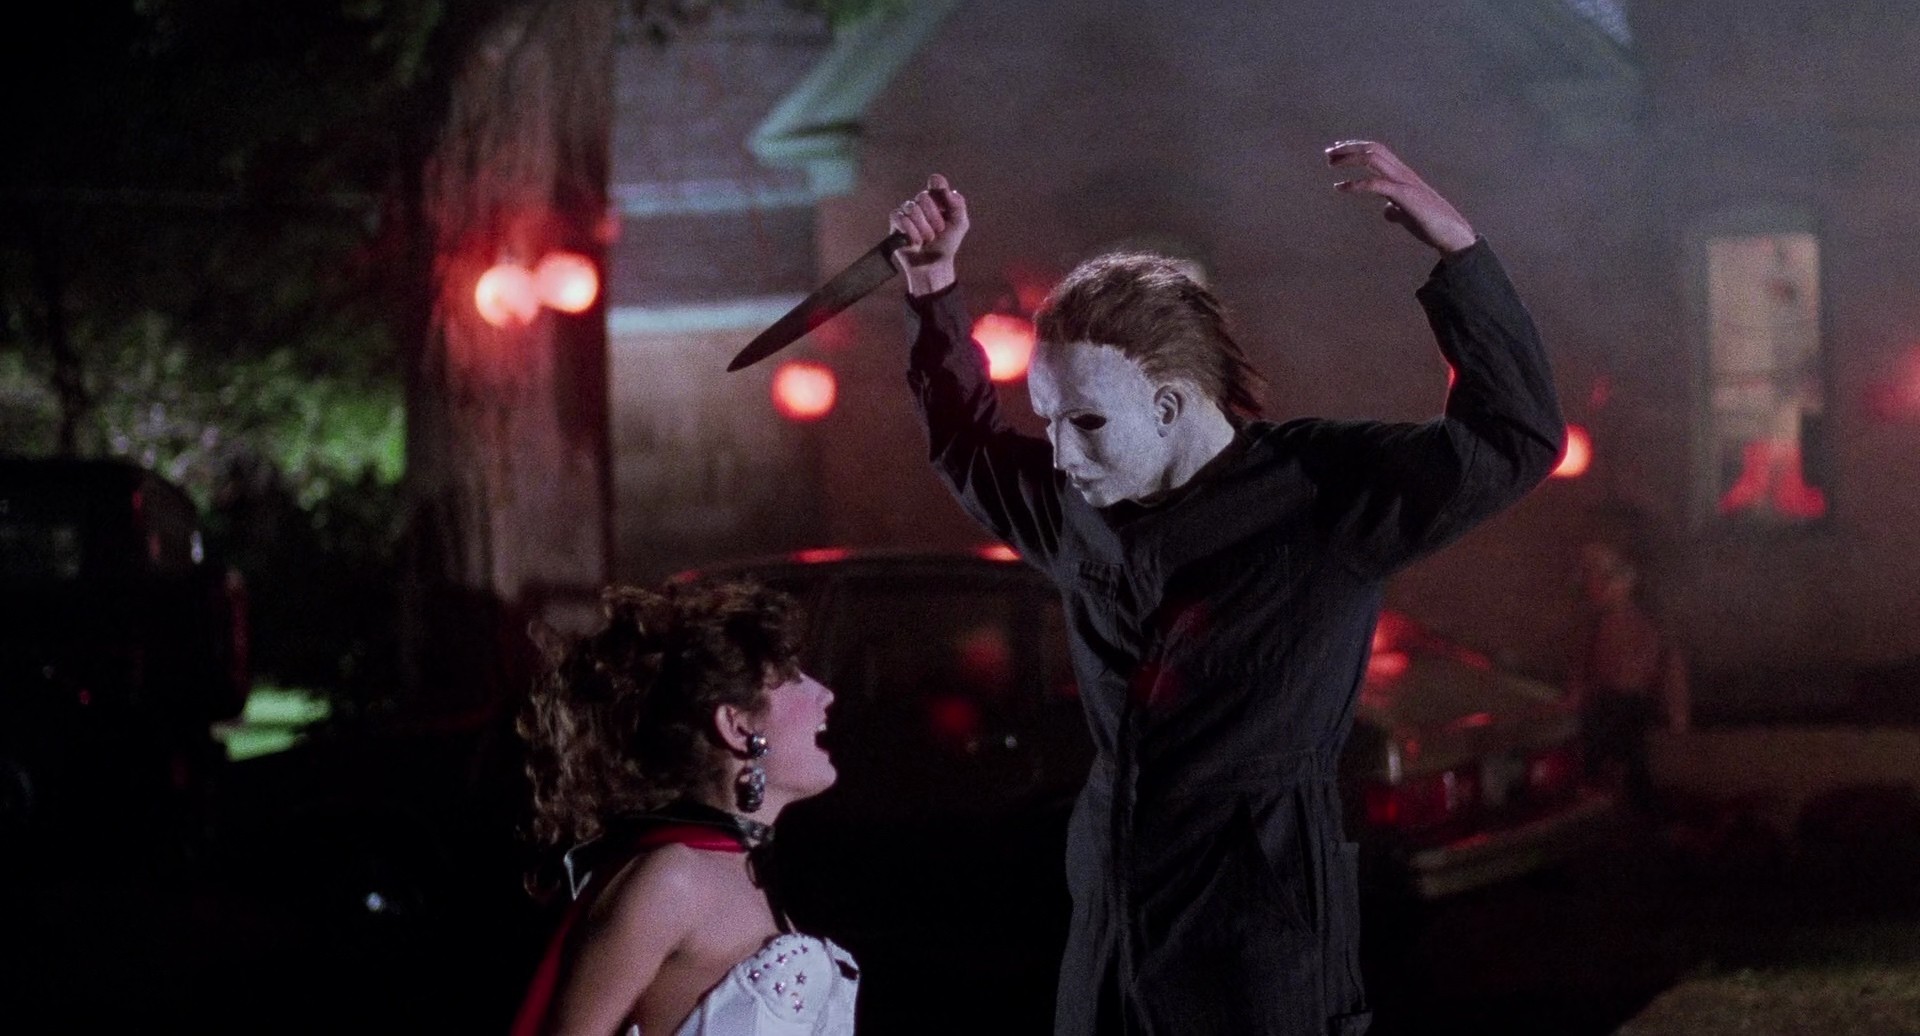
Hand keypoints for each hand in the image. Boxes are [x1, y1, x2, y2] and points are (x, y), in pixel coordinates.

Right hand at [889, 173, 967, 295]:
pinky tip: (916, 242)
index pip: (936, 182)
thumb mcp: (960, 224)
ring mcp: (907, 212)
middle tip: (939, 231)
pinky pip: (900, 218)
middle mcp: (921, 203)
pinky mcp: (896, 224)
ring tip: (927, 239)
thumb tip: (949, 191)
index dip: (938, 187)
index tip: (943, 197)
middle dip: (934, 217)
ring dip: (923, 228)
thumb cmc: (947, 243)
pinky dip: (911, 232)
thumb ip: (958, 205)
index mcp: (937, 199)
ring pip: (911, 208)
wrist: (934, 265)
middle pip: (923, 197)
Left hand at [1327, 141, 1476, 254]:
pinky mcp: (1406, 196)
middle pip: (1374, 148)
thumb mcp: (1408, 215)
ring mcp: (1405, 182)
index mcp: (1403, 175)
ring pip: (1375, 158)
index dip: (1357, 146)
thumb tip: (1387, 212)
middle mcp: (1403, 173)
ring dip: (1350, 158)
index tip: (1337, 149)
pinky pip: (1376, 184)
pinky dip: (1356, 184)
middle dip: (1349, 147)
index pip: (1378, 151)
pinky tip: (1341, 187)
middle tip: (1328, 153)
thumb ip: (1396, 210)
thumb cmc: (1431, 224)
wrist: (1452, 234)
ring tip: (1331, 164)